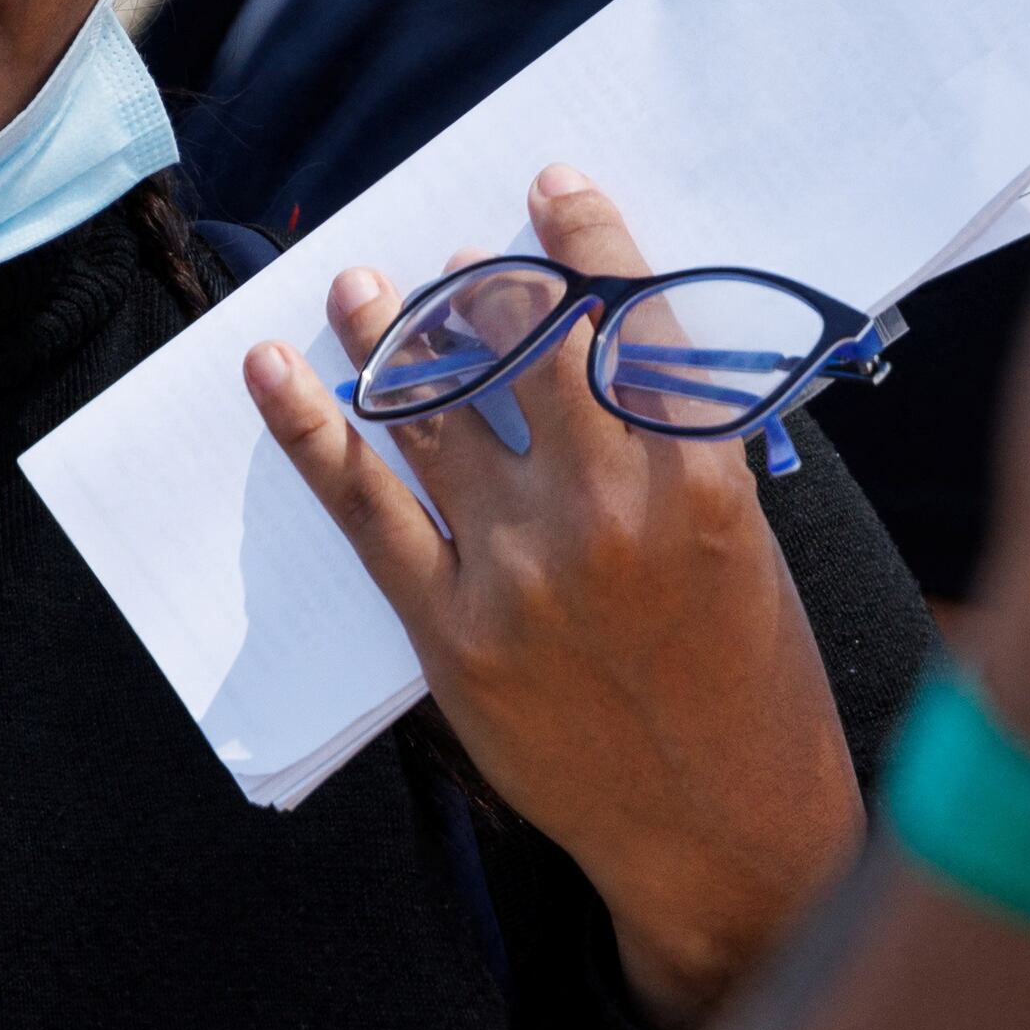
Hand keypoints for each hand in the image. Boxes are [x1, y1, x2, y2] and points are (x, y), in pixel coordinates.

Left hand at [247, 168, 861, 1024]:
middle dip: (485, 282)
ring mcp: (520, 573)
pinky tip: (274, 376)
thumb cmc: (755, 684)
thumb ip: (680, 446)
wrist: (724, 837)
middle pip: (525, 349)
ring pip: (435, 411)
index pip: (631, 323)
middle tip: (462, 255)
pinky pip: (365, 511)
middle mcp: (607, 514)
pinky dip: (312, 434)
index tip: (554, 192)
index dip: (587, 244)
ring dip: (390, 333)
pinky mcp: (452, 633)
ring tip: (363, 287)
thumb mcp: (749, 542)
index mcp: (701, 482)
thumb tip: (600, 343)